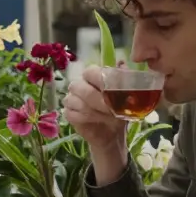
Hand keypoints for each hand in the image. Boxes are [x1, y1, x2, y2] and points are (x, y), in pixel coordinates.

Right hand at [63, 66, 128, 181]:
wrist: (113, 133)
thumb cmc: (119, 111)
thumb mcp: (126, 96)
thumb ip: (124, 79)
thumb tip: (121, 63)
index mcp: (93, 76)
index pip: (90, 72)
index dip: (99, 80)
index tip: (113, 92)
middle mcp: (80, 85)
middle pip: (79, 86)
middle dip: (97, 99)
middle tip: (112, 109)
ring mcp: (72, 99)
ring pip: (74, 101)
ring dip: (93, 111)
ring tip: (108, 117)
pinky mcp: (69, 114)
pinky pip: (71, 114)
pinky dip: (85, 118)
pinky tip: (97, 121)